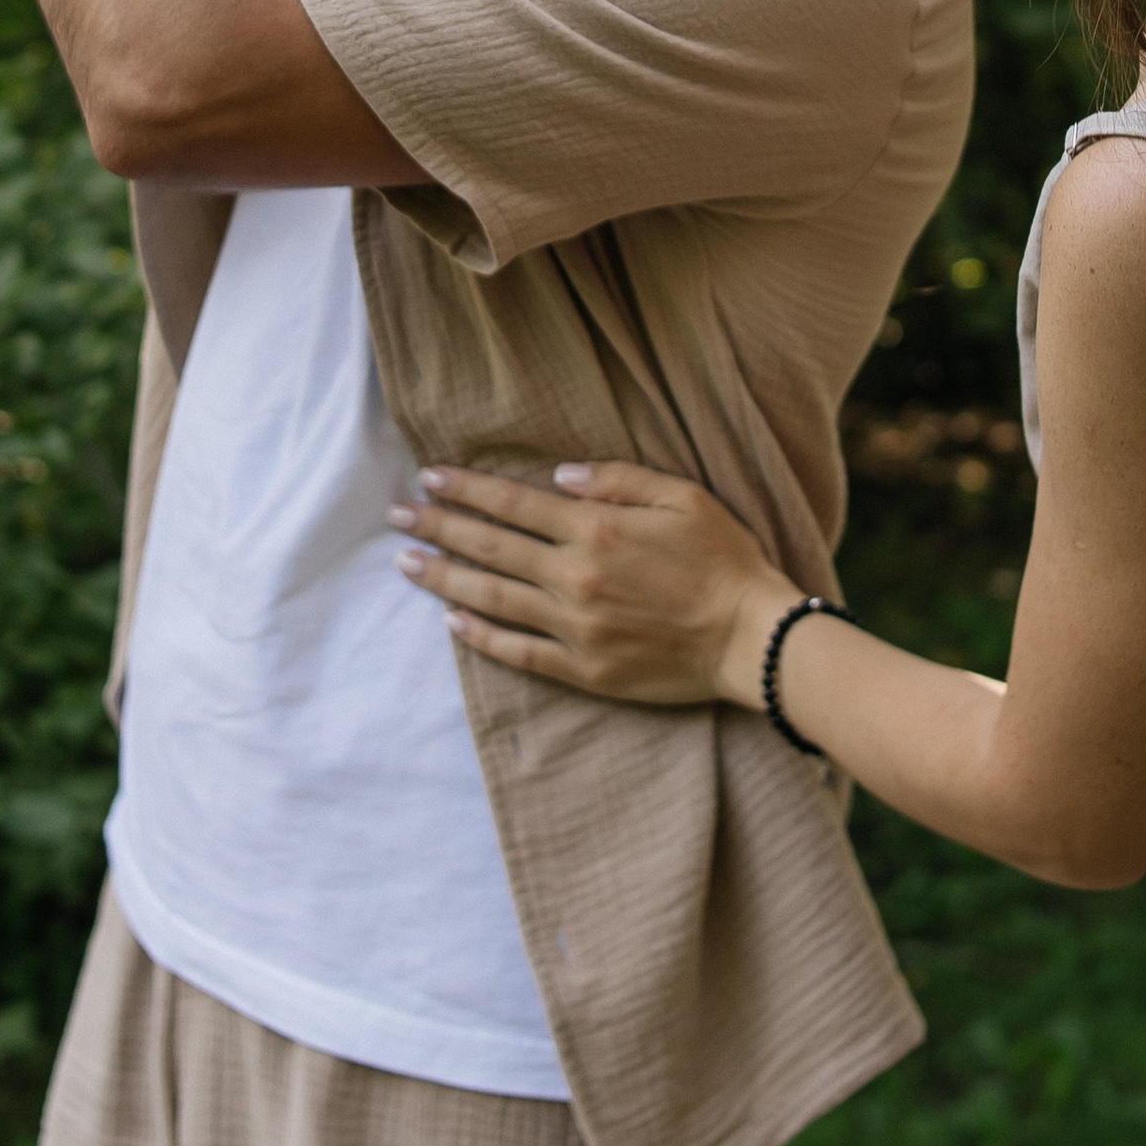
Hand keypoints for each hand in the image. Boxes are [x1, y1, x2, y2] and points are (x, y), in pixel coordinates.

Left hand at [390, 458, 794, 708]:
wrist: (751, 637)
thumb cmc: (724, 559)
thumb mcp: (682, 496)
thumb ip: (617, 479)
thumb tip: (557, 477)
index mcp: (596, 530)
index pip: (513, 505)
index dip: (466, 489)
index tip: (428, 477)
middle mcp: (575, 578)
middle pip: (489, 549)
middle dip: (437, 528)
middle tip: (395, 516)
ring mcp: (575, 627)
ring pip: (492, 599)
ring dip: (444, 580)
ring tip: (406, 564)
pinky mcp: (583, 669)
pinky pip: (519, 652)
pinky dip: (481, 637)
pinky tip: (452, 623)